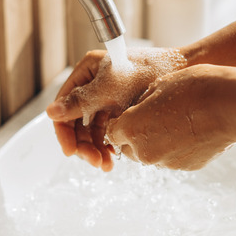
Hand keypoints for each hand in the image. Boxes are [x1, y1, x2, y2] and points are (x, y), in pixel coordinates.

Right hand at [46, 48, 186, 170]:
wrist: (184, 71)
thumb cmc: (150, 70)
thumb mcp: (112, 87)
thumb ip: (82, 101)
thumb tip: (51, 112)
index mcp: (86, 73)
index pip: (64, 105)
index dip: (65, 130)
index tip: (71, 151)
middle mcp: (94, 86)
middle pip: (77, 122)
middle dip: (84, 145)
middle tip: (95, 162)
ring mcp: (108, 99)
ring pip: (92, 131)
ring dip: (96, 149)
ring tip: (106, 165)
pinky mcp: (122, 110)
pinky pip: (108, 132)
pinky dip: (109, 146)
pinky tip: (115, 157)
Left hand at [106, 64, 235, 170]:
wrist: (231, 105)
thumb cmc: (195, 88)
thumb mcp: (160, 85)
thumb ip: (141, 103)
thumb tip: (139, 112)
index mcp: (132, 128)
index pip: (112, 133)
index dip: (120, 123)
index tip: (131, 115)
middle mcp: (145, 151)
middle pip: (130, 148)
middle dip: (137, 136)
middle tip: (154, 118)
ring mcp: (167, 162)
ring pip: (153, 155)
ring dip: (158, 142)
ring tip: (178, 121)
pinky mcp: (187, 168)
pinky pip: (174, 158)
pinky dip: (179, 148)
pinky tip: (193, 130)